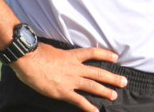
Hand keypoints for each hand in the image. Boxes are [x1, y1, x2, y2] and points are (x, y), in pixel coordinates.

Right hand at [11, 43, 127, 111]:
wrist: (29, 61)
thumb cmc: (37, 52)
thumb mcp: (53, 48)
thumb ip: (60, 53)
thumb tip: (59, 54)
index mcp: (73, 55)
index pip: (93, 53)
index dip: (105, 54)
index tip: (116, 56)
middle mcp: (75, 68)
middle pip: (98, 72)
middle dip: (112, 78)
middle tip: (124, 82)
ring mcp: (70, 80)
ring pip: (92, 86)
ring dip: (105, 91)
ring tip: (114, 96)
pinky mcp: (63, 92)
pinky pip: (79, 100)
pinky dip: (88, 106)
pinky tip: (95, 111)